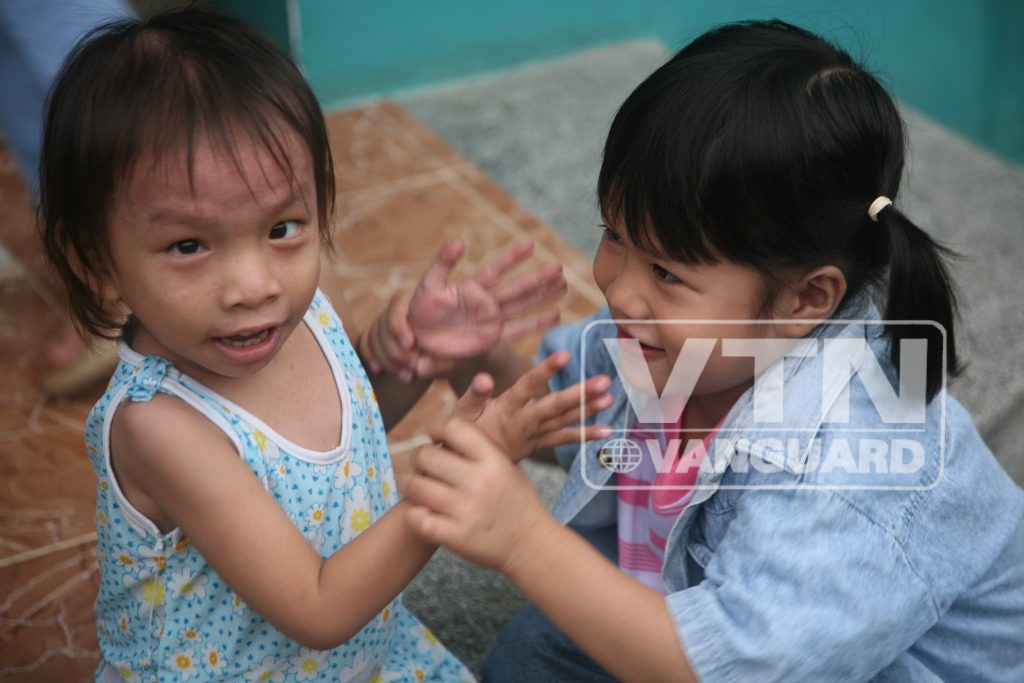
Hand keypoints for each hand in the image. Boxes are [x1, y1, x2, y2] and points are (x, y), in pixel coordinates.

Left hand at [359, 239, 566, 380]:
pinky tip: (555, 316)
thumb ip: (442, 263)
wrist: (416, 342)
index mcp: (471, 287)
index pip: (495, 269)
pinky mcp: (491, 338)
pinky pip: (517, 330)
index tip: (530, 244)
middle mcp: (485, 302)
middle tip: (559, 267)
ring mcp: (491, 320)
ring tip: (563, 285)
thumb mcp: (428, 285)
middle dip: (537, 278)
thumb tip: (458, 242)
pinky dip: (536, 324)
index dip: (512, 257)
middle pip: (516, 288)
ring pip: (522, 306)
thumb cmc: (419, 311)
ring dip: (542, 296)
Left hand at [404, 417, 558, 573]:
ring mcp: (467, 510)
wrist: (532, 545)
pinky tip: (421, 512)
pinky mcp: (456, 537)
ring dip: (409, 484)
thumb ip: (479, 449)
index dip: (436, 427)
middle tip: (421, 464)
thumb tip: (445, 430)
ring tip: (414, 485)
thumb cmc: (516, 502)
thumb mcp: (507, 466)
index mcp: (493, 459)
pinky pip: (417, 518)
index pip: (452, 427)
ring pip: (415, 486)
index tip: (433, 435)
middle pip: (426, 455)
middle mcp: (479, 482)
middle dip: (418, 457)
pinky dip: (414, 514)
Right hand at [451, 351, 612, 461]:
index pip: (527, 386)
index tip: (565, 355)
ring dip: (588, 411)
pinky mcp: (540, 443)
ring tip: (610, 399)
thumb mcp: (461, 413)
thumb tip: (484, 377)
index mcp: (506, 408)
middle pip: (555, 406)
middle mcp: (524, 421)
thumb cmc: (462, 433)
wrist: (469, 468)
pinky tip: (607, 431)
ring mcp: (534, 434)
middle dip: (580, 394)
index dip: (545, 371)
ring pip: (564, 421)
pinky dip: (586, 436)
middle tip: (604, 381)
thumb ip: (474, 394)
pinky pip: (565, 440)